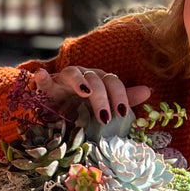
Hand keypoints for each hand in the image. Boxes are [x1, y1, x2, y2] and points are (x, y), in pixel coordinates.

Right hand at [32, 66, 149, 127]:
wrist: (55, 109)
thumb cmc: (83, 106)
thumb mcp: (104, 104)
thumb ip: (124, 98)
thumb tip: (149, 91)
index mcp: (99, 79)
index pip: (113, 81)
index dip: (119, 95)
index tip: (122, 114)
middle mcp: (83, 75)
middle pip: (96, 79)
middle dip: (102, 97)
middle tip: (104, 117)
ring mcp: (63, 79)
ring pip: (73, 73)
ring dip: (80, 82)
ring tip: (84, 93)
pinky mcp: (47, 86)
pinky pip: (44, 79)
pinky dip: (42, 77)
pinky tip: (40, 76)